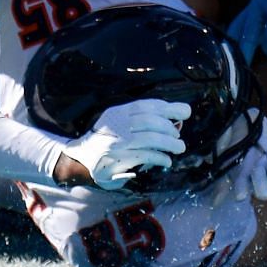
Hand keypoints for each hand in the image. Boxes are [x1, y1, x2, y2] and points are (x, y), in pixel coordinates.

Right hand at [58, 98, 189, 190]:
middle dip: (169, 127)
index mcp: (118, 112)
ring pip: (149, 139)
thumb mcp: (120, 122)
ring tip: (179, 147)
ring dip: (169, 143)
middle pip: (150, 121)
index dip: (168, 107)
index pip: (146, 106)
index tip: (185, 112)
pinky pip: (145, 156)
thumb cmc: (107, 139)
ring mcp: (117, 143)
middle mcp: (116, 125)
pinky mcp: (118, 160)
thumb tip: (178, 121)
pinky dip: (160, 158)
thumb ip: (144, 120)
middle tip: (178, 136)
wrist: (80, 158)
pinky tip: (167, 161)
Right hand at [217, 115, 266, 203]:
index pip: (241, 184)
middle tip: (263, 193)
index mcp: (243, 175)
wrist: (244, 120)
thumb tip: (215, 202)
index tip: (240, 196)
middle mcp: (259, 171)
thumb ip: (221, 179)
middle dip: (261, 185)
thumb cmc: (233, 144)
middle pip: (260, 179)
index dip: (241, 189)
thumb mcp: (224, 159)